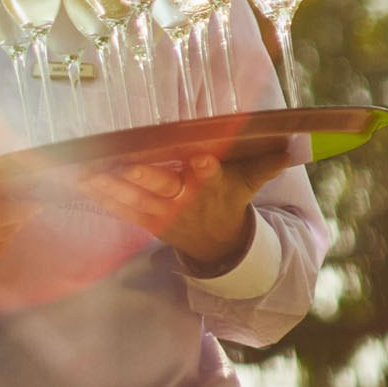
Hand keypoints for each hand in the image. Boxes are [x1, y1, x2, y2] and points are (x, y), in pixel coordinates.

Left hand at [80, 147, 291, 267]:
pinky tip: (82, 182)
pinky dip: (103, 197)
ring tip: (89, 171)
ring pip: (137, 200)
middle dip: (147, 177)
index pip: (211, 175)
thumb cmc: (230, 199)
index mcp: (213, 186)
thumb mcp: (251, 179)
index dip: (204, 168)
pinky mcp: (147, 222)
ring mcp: (165, 215)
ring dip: (112, 186)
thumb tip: (304, 141)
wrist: (219, 246)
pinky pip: (123, 210)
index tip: (200, 157)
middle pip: (166, 188)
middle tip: (127, 164)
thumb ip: (271, 159)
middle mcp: (188, 201)